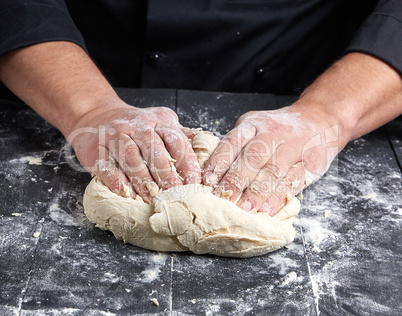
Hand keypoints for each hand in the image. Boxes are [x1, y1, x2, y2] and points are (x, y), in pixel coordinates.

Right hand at [67, 101, 200, 202]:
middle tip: (175, 195)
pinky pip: (106, 165)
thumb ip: (182, 134)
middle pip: (154, 149)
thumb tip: (208, 139)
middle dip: (166, 174)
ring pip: (130, 157)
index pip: (176, 140)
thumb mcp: (162, 123)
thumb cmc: (137, 126)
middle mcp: (137, 126)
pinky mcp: (95, 148)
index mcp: (158, 121)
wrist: (97, 115)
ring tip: (153, 198)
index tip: (194, 183)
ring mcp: (115, 136)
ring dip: (143, 180)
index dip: (186, 162)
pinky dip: (117, 181)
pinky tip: (127, 194)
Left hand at [202, 103, 345, 214]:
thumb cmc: (278, 127)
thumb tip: (212, 173)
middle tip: (223, 200)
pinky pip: (292, 182)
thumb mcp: (254, 125)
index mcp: (253, 125)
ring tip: (243, 210)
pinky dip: (278, 198)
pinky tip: (267, 210)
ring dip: (256, 193)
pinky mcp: (309, 163)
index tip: (207, 182)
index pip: (232, 143)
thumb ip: (236, 145)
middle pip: (252, 158)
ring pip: (272, 172)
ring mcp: (292, 148)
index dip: (219, 163)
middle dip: (235, 181)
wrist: (319, 119)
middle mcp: (271, 134)